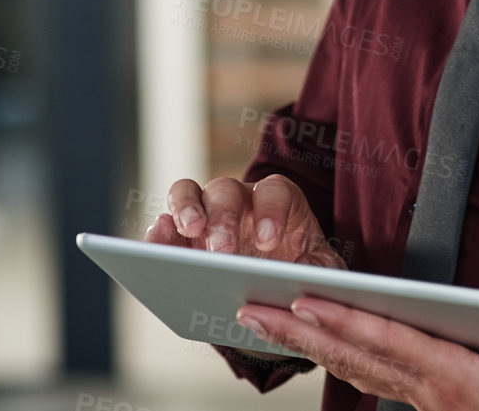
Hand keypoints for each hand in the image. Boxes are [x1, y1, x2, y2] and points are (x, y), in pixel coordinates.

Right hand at [146, 173, 345, 268]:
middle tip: (222, 252)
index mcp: (279, 202)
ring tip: (186, 234)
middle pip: (226, 191)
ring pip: (187, 192)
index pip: (274, 192)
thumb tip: (307, 268)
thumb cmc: (298, 268)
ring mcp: (204, 213)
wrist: (272, 287)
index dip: (270, 211)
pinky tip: (155, 249)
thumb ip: (323, 268)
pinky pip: (163, 223)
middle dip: (223, 218)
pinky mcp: (178, 235)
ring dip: (184, 209)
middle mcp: (239, 199)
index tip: (267, 241)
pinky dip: (158, 231)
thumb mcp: (320, 270)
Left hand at [234, 267, 478, 410]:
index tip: (304, 300)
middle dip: (297, 332)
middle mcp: (426, 391)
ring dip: (304, 344)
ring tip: (262, 319)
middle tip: (249, 310)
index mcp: (455, 379)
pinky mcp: (422, 403)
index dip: (345, 321)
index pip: (389, 343)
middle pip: (351, 357)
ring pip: (350, 368)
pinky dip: (333, 356)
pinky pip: (365, 377)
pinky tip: (311, 342)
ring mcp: (420, 401)